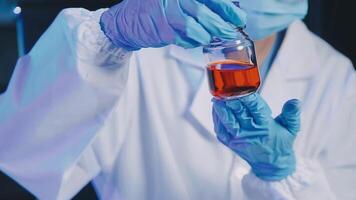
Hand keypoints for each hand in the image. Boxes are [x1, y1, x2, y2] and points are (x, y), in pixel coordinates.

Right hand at [100, 0, 245, 49]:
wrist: (127, 21)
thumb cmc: (155, 11)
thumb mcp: (176, 3)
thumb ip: (196, 5)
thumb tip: (223, 13)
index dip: (227, 8)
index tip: (239, 18)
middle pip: (205, 10)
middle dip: (222, 23)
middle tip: (232, 31)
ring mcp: (167, 11)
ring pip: (196, 25)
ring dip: (208, 33)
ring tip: (214, 37)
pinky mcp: (162, 28)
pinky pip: (184, 37)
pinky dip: (193, 41)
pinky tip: (196, 40)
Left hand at [212, 94, 300, 180]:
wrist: (271, 165)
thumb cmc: (280, 144)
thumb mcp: (291, 129)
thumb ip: (292, 114)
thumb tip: (295, 101)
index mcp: (265, 127)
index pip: (255, 108)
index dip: (248, 97)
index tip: (243, 86)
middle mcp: (250, 133)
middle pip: (238, 113)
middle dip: (231, 100)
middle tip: (226, 88)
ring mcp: (238, 139)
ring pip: (227, 121)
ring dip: (221, 108)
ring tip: (217, 96)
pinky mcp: (230, 143)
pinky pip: (220, 129)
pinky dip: (217, 117)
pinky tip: (216, 108)